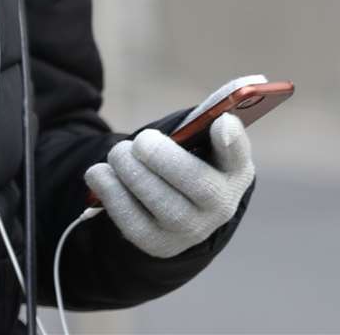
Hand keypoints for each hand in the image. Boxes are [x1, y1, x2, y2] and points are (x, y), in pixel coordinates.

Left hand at [83, 113, 254, 258]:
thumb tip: (236, 96)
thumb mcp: (198, 139)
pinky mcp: (158, 243)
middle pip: (198, 186)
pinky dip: (112, 195)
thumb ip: (208, 118)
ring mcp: (190, 230)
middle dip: (163, 159)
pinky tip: (99, 173)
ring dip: (133, 174)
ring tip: (118, 153)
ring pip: (165, 206)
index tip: (221, 123)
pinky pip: (134, 223)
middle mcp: (219, 206)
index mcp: (233, 170)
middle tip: (140, 141)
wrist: (173, 205)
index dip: (233, 141)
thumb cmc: (187, 158)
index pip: (239, 156)